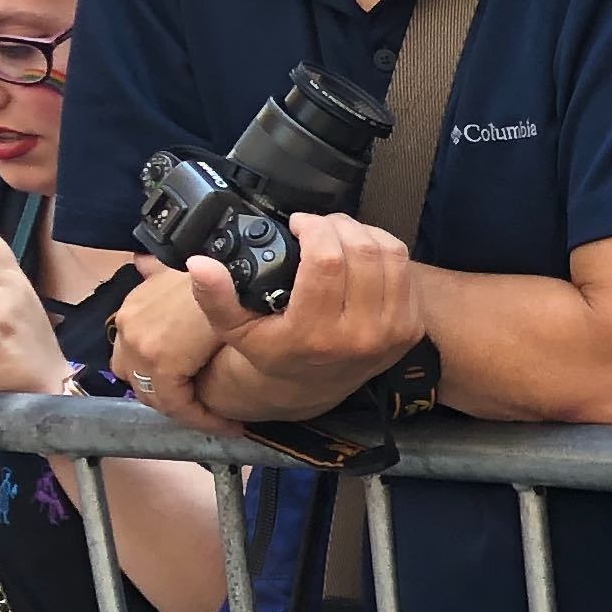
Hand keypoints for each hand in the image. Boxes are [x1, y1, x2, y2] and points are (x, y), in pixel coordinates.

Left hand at [111, 261, 228, 426]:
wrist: (233, 272)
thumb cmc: (218, 272)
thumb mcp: (181, 270)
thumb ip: (158, 272)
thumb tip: (142, 262)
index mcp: (132, 309)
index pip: (133, 357)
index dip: (159, 378)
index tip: (193, 389)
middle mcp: (127, 326)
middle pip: (138, 379)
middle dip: (167, 395)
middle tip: (203, 406)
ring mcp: (139, 345)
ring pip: (157, 397)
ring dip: (186, 409)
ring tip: (218, 419)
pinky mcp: (161, 363)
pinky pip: (178, 406)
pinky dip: (203, 418)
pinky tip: (228, 424)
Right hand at [176, 213, 429, 420]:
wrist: (314, 387)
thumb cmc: (275, 352)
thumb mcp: (235, 330)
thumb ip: (215, 297)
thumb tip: (200, 264)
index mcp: (314, 334)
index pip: (327, 261)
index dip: (314, 229)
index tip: (299, 224)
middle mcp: (360, 336)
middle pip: (361, 252)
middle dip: (337, 226)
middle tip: (318, 227)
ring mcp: (391, 333)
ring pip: (390, 255)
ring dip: (363, 233)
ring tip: (338, 235)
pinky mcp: (411, 328)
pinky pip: (406, 270)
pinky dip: (384, 250)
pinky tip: (360, 253)